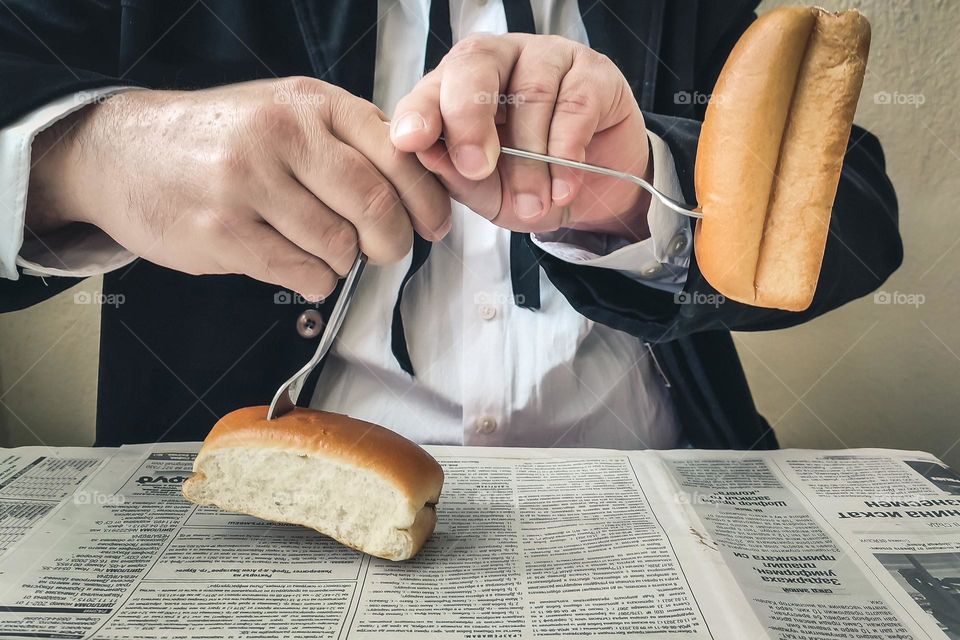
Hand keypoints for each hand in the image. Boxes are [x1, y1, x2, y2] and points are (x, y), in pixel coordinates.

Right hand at [27, 78, 450, 299]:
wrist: (123, 151)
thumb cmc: (221, 137)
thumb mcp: (287, 113)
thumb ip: (348, 140)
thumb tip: (419, 188)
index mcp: (310, 103)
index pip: (397, 153)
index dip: (426, 198)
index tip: (434, 224)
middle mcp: (281, 135)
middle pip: (374, 204)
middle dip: (393, 241)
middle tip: (387, 250)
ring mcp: (248, 182)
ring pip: (339, 246)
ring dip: (345, 263)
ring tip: (325, 251)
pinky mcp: (223, 231)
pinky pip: (301, 273)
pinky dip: (315, 281)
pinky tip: (300, 267)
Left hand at [390, 34, 650, 239]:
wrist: (594, 195)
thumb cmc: (531, 185)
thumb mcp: (486, 192)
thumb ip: (456, 174)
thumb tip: (425, 152)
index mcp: (460, 85)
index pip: (433, 85)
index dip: (421, 110)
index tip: (412, 141)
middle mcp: (501, 61)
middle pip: (476, 62)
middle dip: (469, 117)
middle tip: (476, 167)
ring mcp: (549, 59)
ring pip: (531, 93)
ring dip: (531, 160)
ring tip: (534, 204)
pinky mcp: (594, 73)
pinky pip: (576, 105)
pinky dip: (567, 153)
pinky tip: (564, 187)